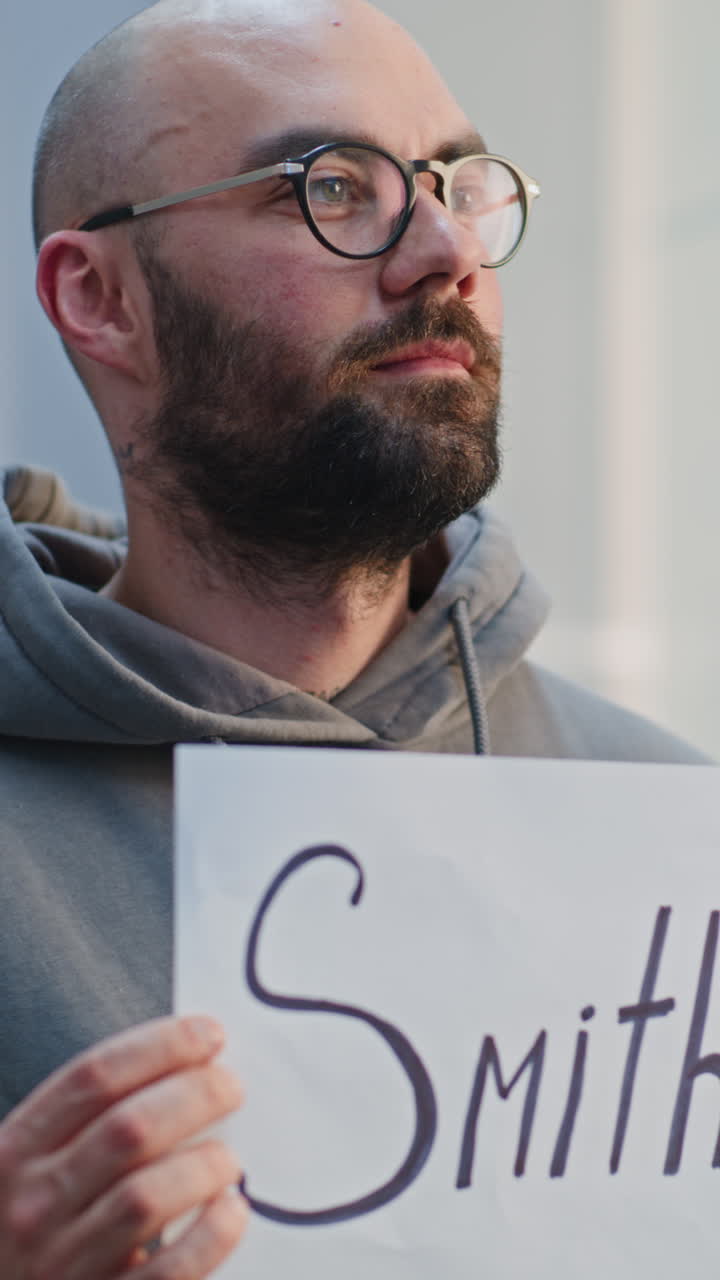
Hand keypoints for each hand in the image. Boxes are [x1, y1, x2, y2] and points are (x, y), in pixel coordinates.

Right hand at [0, 1015, 247, 1277]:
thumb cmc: (41, 1221)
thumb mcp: (38, 1163)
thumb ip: (93, 1120)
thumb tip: (192, 1065)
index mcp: (16, 1150)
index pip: (93, 1077)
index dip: (161, 1046)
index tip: (209, 1034)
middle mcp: (34, 1203)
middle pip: (129, 1128)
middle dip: (196, 1095)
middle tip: (231, 1087)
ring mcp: (63, 1262)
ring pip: (148, 1196)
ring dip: (204, 1166)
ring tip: (228, 1158)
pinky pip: (170, 1270)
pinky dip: (211, 1236)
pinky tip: (230, 1211)